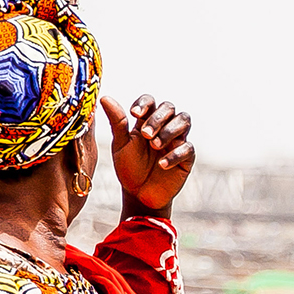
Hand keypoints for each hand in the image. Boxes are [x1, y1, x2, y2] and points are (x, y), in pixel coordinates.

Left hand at [101, 94, 195, 214]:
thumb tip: (104, 98)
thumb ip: (117, 122)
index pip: (150, 101)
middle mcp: (164, 126)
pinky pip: (188, 148)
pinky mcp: (186, 157)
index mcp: (146, 121)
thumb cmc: (129, 168)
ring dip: (170, 130)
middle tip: (146, 135)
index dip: (145, 103)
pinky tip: (162, 165)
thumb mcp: (120, 145)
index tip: (134, 114)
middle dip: (158, 118)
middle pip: (169, 107)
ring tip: (155, 145)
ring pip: (184, 120)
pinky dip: (175, 154)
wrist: (139, 195)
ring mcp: (177, 140)